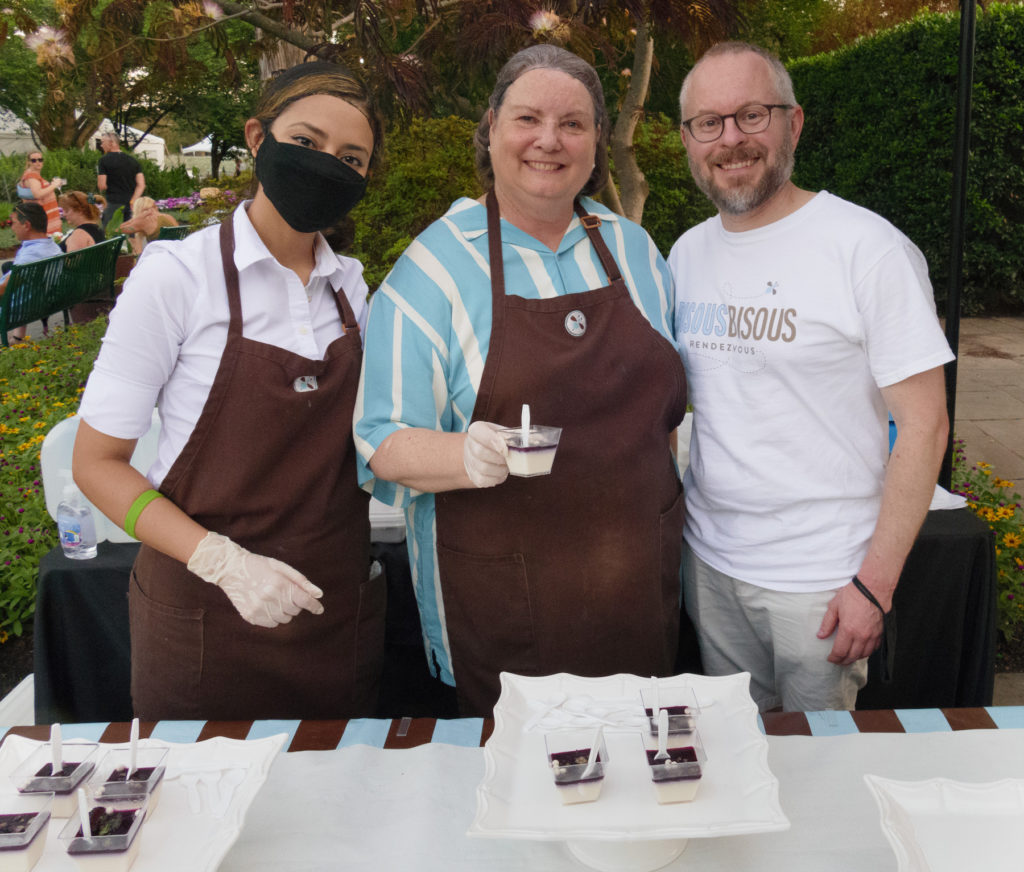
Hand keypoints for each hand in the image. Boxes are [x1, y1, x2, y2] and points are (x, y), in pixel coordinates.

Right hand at [186, 531, 323, 627]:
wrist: (231, 569)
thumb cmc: (259, 566)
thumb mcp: (281, 567)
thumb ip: (301, 582)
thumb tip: (319, 595)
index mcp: (280, 584)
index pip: (304, 601)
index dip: (314, 606)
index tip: (319, 609)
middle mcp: (270, 598)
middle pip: (295, 611)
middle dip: (295, 604)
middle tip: (285, 594)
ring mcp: (259, 609)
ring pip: (284, 619)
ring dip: (284, 612)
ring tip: (274, 599)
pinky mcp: (250, 616)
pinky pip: (271, 624)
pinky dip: (273, 617)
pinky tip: (266, 606)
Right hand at [463, 421, 508, 487]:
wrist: (482, 454)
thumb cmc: (497, 442)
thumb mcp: (502, 433)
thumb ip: (511, 435)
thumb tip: (526, 440)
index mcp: (476, 430)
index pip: (478, 431)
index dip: (492, 440)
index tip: (505, 447)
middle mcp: (469, 444)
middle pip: (480, 452)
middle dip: (498, 457)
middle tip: (509, 458)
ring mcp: (469, 461)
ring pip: (483, 468)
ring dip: (500, 469)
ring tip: (507, 466)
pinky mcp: (473, 476)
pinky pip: (484, 480)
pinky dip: (496, 478)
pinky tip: (501, 473)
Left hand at [817, 581, 884, 664]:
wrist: (873, 588)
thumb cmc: (853, 594)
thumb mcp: (834, 606)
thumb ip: (827, 623)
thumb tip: (820, 636)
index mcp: (848, 630)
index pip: (840, 651)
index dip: (834, 658)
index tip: (830, 659)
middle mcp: (862, 636)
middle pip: (852, 656)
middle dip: (844, 661)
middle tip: (838, 661)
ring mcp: (872, 635)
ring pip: (864, 654)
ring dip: (855, 658)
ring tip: (848, 658)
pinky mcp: (880, 632)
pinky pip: (874, 648)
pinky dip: (867, 652)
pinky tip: (861, 650)